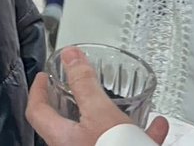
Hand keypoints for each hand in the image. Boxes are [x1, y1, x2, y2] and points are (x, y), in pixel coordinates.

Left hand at [27, 48, 169, 145]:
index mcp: (62, 137)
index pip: (37, 110)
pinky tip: (156, 126)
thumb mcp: (99, 112)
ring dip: (113, 116)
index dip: (38, 90)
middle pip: (67, 122)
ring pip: (101, 132)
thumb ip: (83, 84)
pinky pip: (128, 143)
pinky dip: (140, 132)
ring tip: (125, 104)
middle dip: (75, 101)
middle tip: (78, 86)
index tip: (44, 75)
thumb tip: (69, 57)